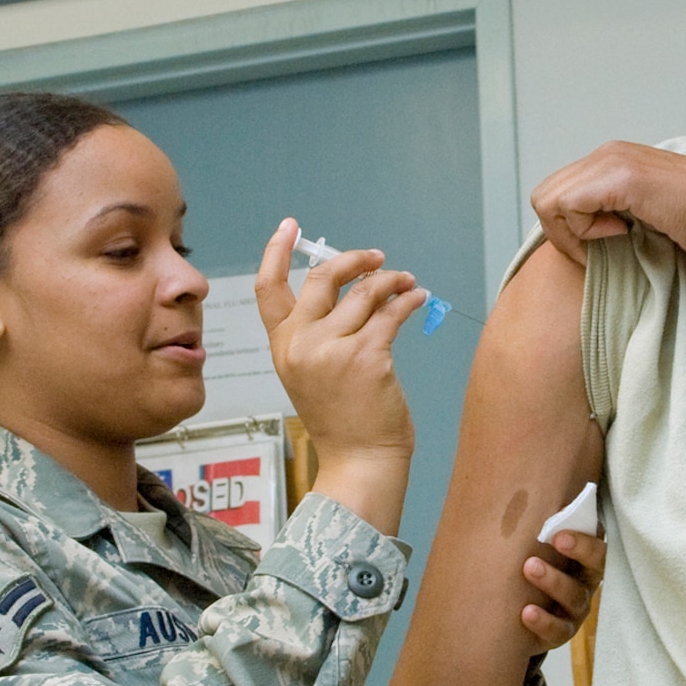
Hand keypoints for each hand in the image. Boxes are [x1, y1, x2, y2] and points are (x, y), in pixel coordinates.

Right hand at [255, 218, 424, 532]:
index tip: (290, 226)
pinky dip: (408, 299)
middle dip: (353, 260)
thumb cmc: (342, 419)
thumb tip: (350, 288)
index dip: (276, 252)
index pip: (268, 289)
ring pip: (365, 292)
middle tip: (376, 257)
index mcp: (282, 347)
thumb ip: (318, 333)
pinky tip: (418, 298)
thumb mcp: (311, 373)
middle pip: (323, 278)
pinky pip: (392, 312)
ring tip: (406, 282)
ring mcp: (333, 349)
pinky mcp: (368, 356)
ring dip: (391, 280)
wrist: (359, 459)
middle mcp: (301, 344)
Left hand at [518, 530, 605, 651]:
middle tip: (552, 540)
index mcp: (585, 557)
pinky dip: (543, 622)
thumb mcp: (537, 543)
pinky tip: (525, 613)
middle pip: (596, 568)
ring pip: (575, 598)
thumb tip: (527, 475)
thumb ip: (541, 523)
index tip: (558, 532)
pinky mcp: (559, 632)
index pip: (597, 545)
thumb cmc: (529, 564)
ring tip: (528, 568)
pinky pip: (558, 631)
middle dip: (578, 552)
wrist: (511, 608)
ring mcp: (574, 609)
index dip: (584, 540)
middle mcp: (585, 582)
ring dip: (553, 582)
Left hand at [530, 141, 685, 262]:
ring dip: (574, 232)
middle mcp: (607, 153)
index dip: (567, 228)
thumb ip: (610, 212)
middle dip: (563, 232)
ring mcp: (612, 160)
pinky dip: (586, 230)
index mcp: (611, 160)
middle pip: (544, 195)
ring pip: (548, 201)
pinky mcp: (620, 177)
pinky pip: (569, 206)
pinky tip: (622, 232)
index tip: (601, 245)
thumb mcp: (642, 214)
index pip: (557, 192)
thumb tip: (577, 233)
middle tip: (600, 247)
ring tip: (613, 237)